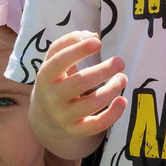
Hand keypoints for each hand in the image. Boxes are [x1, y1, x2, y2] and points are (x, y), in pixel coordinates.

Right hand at [32, 31, 125, 147]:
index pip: (59, 62)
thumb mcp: (53, 61)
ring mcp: (63, 116)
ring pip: (91, 104)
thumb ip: (68, 44)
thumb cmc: (54, 81)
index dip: (78, 51)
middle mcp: (52, 97)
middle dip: (102, 71)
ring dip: (112, 90)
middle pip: (79, 83)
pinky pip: (96, 126)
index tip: (97, 41)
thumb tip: (91, 35)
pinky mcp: (75, 130)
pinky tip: (122, 100)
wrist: (43, 118)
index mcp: (45, 76)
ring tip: (122, 78)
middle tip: (120, 62)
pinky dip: (112, 114)